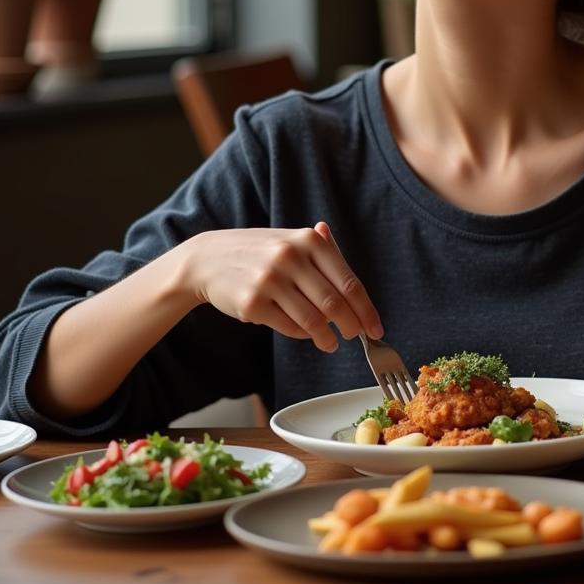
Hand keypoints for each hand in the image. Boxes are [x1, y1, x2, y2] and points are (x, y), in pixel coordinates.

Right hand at [181, 221, 382, 352]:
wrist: (208, 259)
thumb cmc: (258, 252)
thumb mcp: (291, 241)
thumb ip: (325, 258)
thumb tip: (357, 292)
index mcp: (308, 240)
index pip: (349, 282)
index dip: (366, 310)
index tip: (375, 328)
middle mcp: (290, 257)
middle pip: (334, 303)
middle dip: (350, 326)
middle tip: (355, 337)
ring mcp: (269, 280)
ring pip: (313, 319)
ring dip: (326, 337)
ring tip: (330, 343)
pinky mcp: (252, 303)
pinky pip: (289, 327)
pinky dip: (302, 334)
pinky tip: (305, 333)